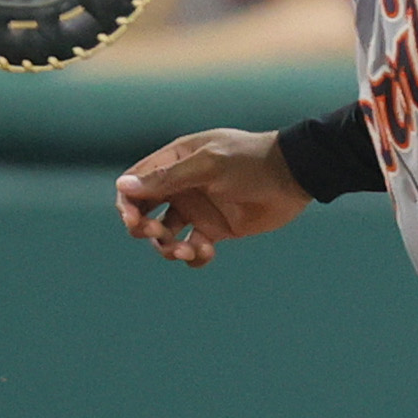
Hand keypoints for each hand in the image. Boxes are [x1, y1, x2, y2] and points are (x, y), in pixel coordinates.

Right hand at [116, 127, 309, 267]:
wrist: (294, 176)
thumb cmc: (251, 161)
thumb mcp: (208, 165)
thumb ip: (167, 178)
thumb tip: (123, 187)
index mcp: (174, 162)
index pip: (135, 184)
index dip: (128, 204)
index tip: (135, 220)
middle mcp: (181, 186)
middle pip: (144, 212)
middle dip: (143, 228)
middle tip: (159, 235)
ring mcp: (198, 209)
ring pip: (165, 236)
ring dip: (168, 248)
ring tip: (187, 250)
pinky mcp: (216, 229)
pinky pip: (193, 248)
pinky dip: (194, 256)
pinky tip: (206, 252)